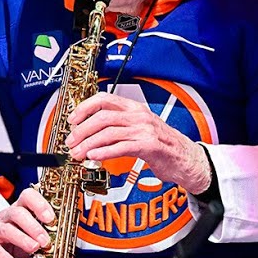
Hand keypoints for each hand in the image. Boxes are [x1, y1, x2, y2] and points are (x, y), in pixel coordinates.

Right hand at [0, 188, 55, 257]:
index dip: (40, 204)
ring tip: (33, 249)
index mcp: (22, 209)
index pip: (29, 196)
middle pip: (18, 213)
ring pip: (7, 229)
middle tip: (45, 241)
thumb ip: (51, 246)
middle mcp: (8, 215)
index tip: (51, 218)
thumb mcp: (34, 239)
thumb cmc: (16, 240)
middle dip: (34, 227)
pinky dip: (1, 254)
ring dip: (22, 239)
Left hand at [64, 92, 212, 194]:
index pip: (104, 99)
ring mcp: (145, 130)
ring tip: (78, 153)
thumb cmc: (162, 146)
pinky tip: (94, 157)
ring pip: (108, 132)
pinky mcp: (150, 146)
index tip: (72, 120)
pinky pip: (121, 147)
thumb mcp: (139, 129)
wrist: (187, 159)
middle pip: (102, 117)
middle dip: (82, 130)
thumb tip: (91, 134)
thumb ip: (119, 128)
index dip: (84, 108)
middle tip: (70, 142)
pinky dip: (104, 152)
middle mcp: (139, 115)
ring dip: (88, 143)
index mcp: (135, 108)